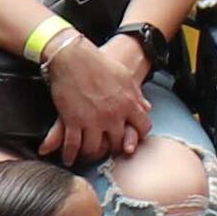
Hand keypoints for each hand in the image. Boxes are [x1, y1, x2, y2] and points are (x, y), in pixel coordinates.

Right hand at [41, 27, 149, 159]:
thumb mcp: (125, 78)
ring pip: (95, 148)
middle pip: (118, 143)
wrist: (72, 56)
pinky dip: (70, 154)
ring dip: (91, 155)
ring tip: (87, 157)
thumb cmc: (99, 63)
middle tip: (106, 150)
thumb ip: (136, 95)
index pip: (143, 128)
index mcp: (129, 104)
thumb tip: (147, 107)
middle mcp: (113, 116)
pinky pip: (73, 145)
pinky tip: (69, 158)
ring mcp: (92, 120)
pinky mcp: (72, 121)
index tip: (132, 137)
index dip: (138, 134)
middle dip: (113, 148)